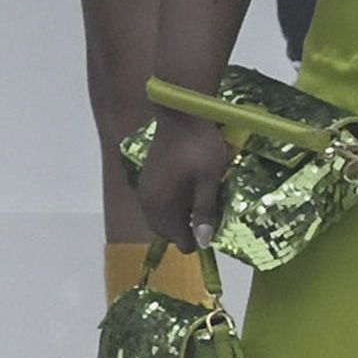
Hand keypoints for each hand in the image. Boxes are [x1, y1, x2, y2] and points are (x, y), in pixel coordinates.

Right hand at [133, 118, 233, 250]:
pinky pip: (157, 204)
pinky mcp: (146, 179)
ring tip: (197, 202)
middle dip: (186, 229)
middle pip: (168, 232)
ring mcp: (145, 190)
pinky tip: (185, 192)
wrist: (181, 115)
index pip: (180, 241)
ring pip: (161, 219)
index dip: (198, 237)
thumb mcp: (209, 182)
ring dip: (178, 217)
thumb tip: (202, 243)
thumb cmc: (199, 148)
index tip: (212, 223)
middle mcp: (147, 202)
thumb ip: (204, 212)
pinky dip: (170, 206)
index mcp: (162, 206)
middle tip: (206, 213)